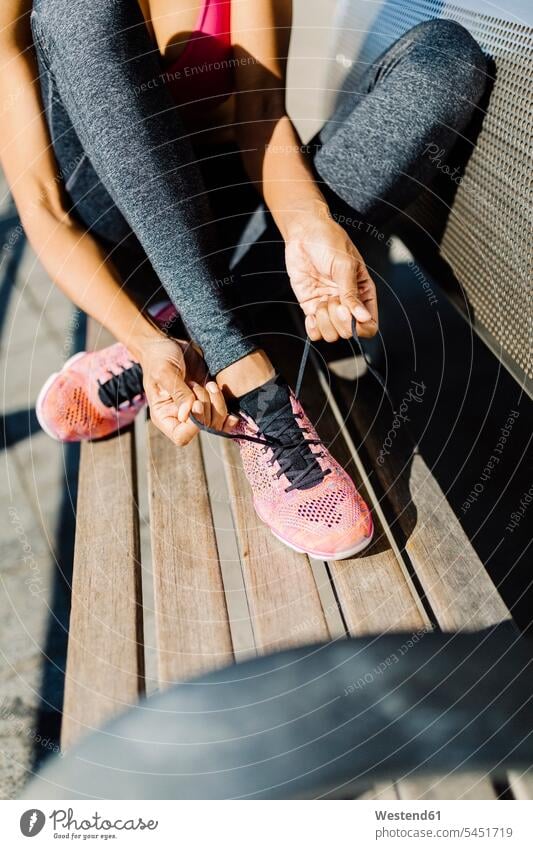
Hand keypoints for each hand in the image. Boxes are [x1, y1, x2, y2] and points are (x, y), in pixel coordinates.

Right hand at [136, 333, 236, 445]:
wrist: (168, 343)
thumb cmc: (159, 357)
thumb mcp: (165, 373)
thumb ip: (177, 393)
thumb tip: (187, 414)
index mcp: (165, 416)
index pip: (181, 436)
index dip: (194, 425)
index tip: (196, 403)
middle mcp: (181, 417)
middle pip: (203, 429)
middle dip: (207, 408)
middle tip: (197, 386)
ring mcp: (196, 409)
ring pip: (216, 422)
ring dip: (218, 403)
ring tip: (209, 384)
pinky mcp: (208, 400)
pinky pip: (223, 414)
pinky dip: (227, 408)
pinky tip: (226, 399)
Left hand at [285, 206, 377, 341]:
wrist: (303, 232)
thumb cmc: (328, 241)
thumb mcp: (345, 265)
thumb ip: (351, 293)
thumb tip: (364, 317)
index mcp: (364, 293)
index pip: (370, 325)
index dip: (360, 327)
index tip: (350, 314)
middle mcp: (348, 304)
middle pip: (348, 332)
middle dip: (339, 320)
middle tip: (333, 299)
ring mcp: (329, 307)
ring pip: (331, 335)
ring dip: (325, 321)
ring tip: (322, 300)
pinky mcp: (311, 307)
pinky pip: (314, 332)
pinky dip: (312, 328)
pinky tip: (312, 313)